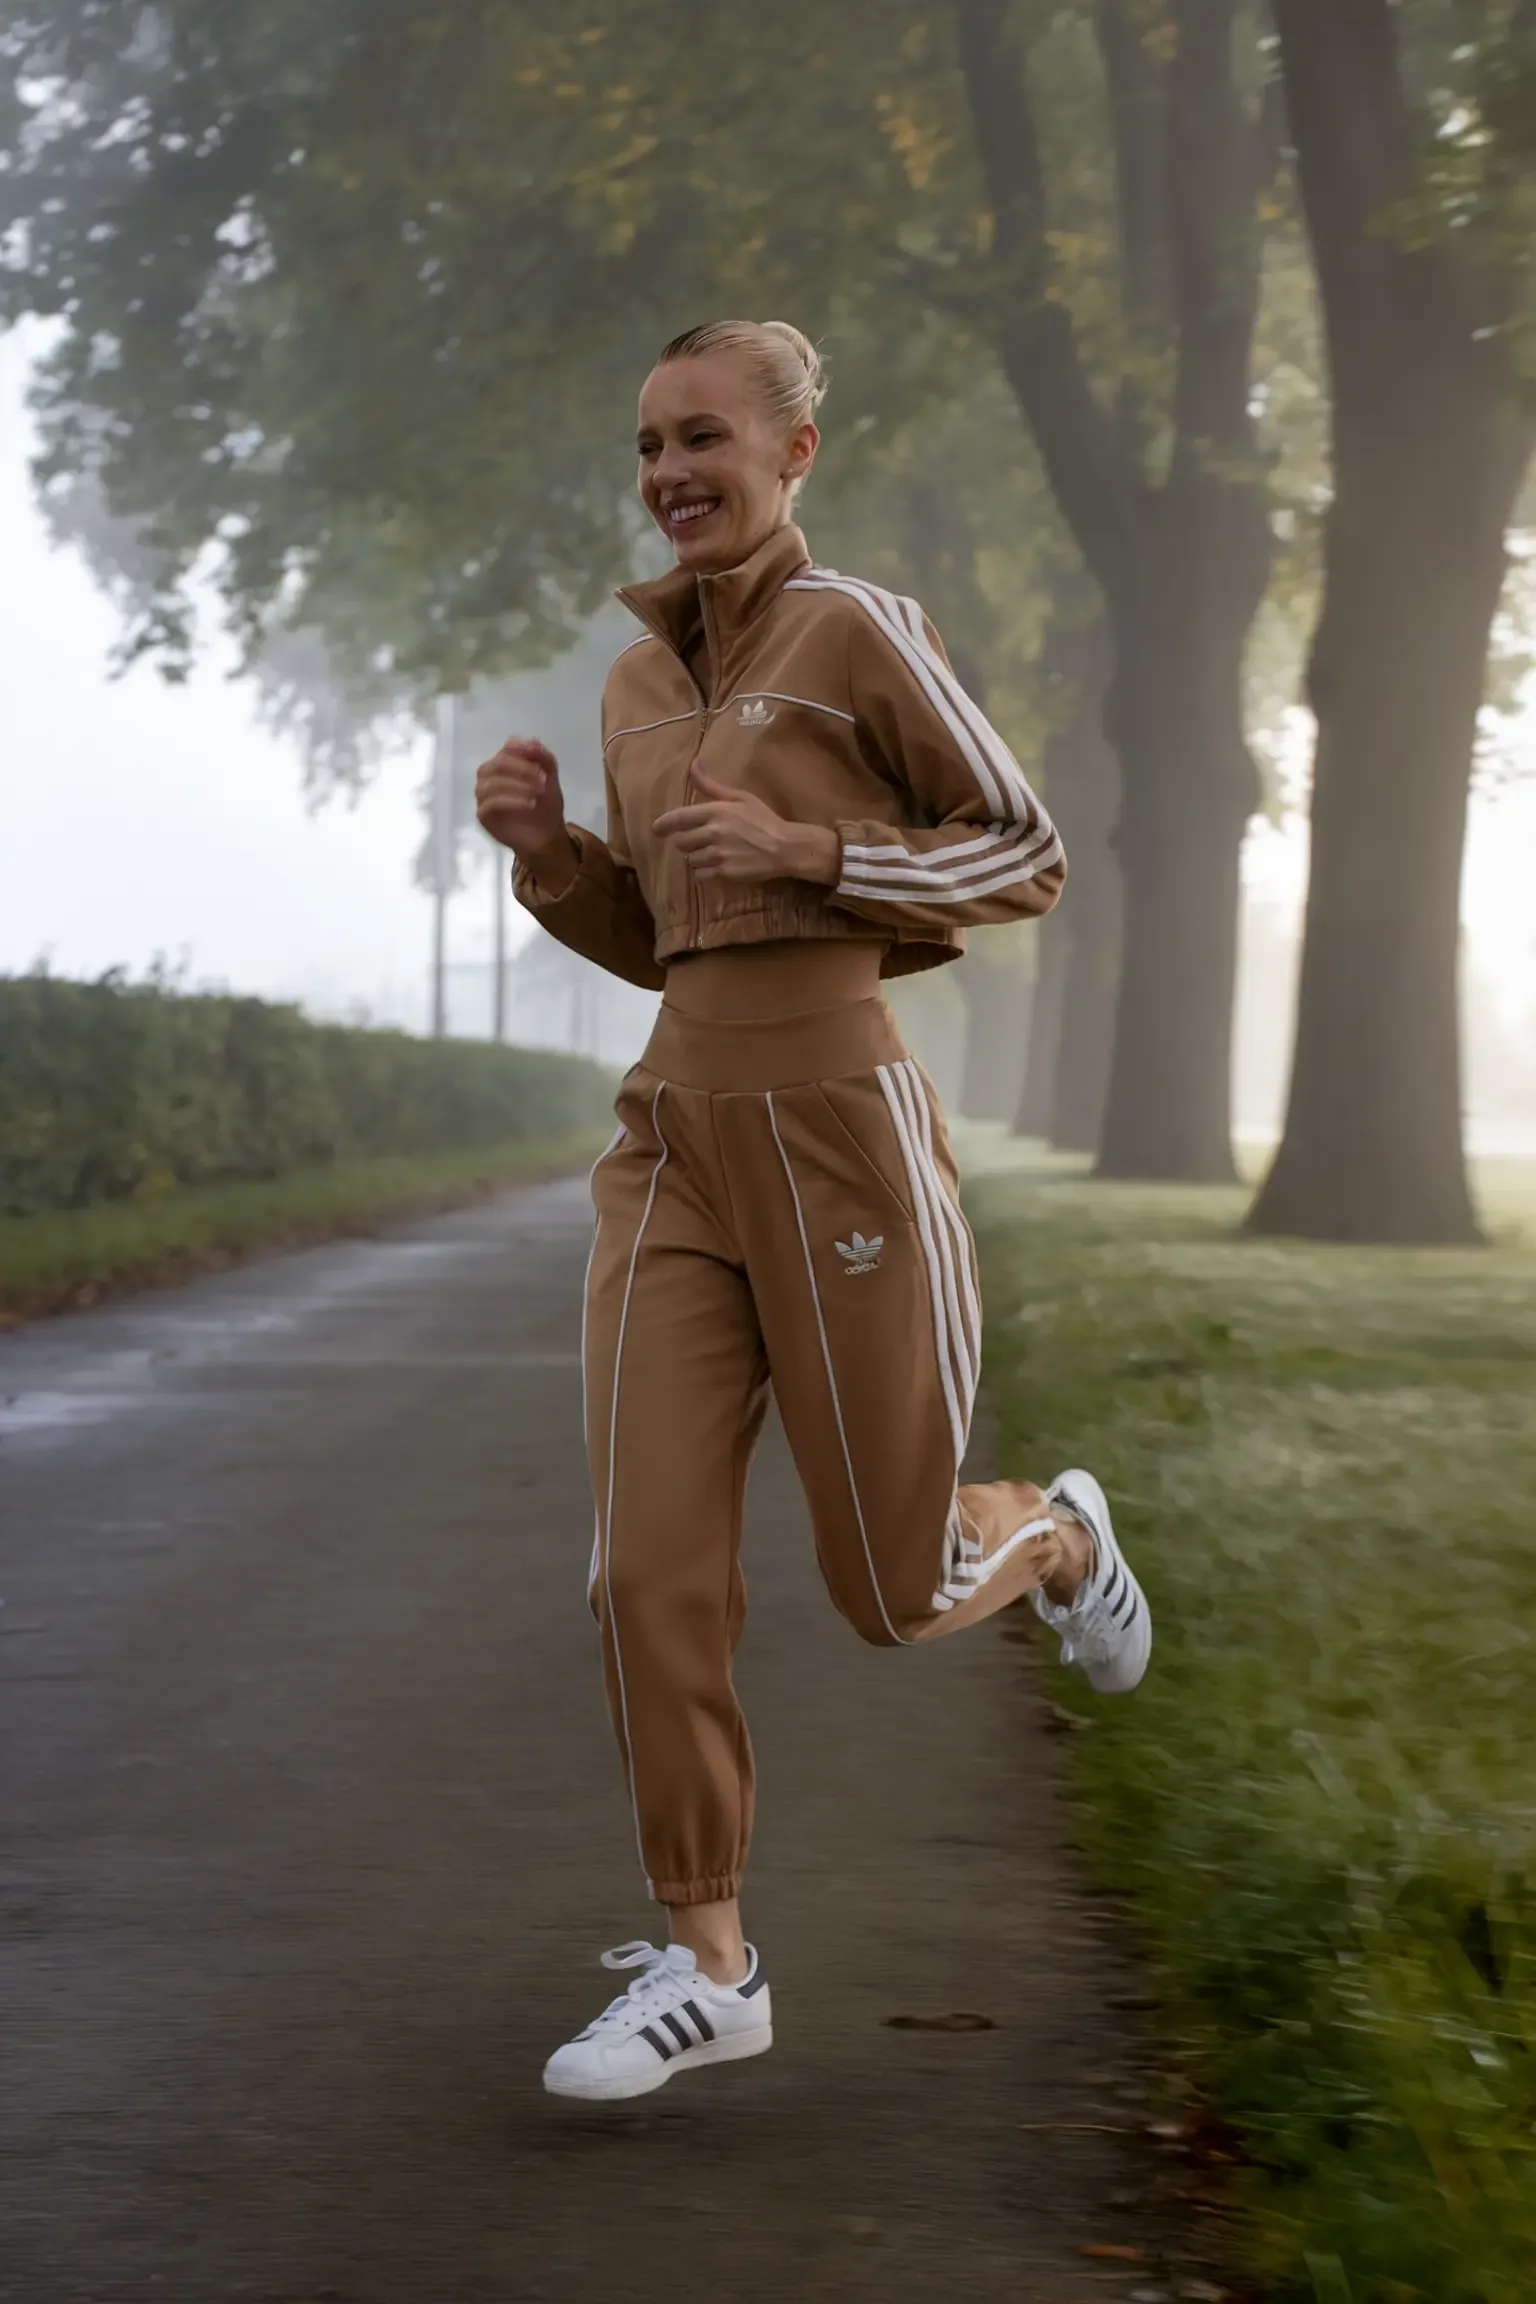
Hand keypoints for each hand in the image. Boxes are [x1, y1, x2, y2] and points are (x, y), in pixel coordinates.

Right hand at [475, 738, 571, 876]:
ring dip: (519, 785)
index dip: (522, 748)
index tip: (538, 755)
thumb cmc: (545, 805)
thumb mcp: (551, 778)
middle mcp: (489, 775)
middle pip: (498, 763)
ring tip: (538, 794)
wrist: (546, 836)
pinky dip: (513, 801)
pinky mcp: (482, 814)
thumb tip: (534, 742)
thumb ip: (544, 758)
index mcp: (505, 763)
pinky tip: (530, 804)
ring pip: (493, 782)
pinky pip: (491, 803)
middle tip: (543, 779)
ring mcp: (484, 795)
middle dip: (523, 769)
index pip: (507, 748)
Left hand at [653, 770, 839, 886]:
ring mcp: (717, 854)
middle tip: (699, 841)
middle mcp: (712, 833)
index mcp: (715, 811)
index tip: (657, 829)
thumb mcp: (740, 797)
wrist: (785, 847)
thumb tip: (693, 765)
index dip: (663, 825)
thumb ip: (712, 785)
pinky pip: (701, 876)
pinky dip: (704, 873)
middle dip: (687, 842)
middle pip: (681, 842)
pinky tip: (716, 867)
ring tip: (712, 854)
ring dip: (697, 858)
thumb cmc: (764, 819)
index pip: (678, 818)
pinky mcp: (724, 873)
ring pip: (691, 860)